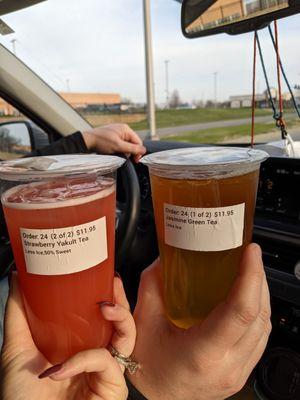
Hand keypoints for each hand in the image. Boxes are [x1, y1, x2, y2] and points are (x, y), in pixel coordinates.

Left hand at [0, 274, 135, 399]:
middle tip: (113, 283)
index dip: (108, 295)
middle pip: (122, 324)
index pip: (102, 317)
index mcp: (80, 346)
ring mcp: (106, 373)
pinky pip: (106, 362)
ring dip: (121, 318)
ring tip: (105, 307)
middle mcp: (97, 358)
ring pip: (128, 338)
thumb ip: (19, 313)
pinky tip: (62, 368)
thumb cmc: (21, 397)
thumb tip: (18, 279)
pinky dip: (85, 360)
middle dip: (122, 300)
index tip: (103, 276)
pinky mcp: (112, 388)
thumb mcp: (17, 348)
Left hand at [82, 124, 145, 161]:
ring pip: (127, 144)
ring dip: (124, 151)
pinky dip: (119, 149)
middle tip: (126, 159)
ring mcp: (117, 132)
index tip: (135, 160)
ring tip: (118, 154)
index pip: (138, 141)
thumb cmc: (101, 142)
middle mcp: (123, 129)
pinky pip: (120, 144)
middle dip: (130, 152)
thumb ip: (132, 149)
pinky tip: (114, 152)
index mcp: (126, 129)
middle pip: (133, 143)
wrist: (87, 140)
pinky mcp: (113, 136)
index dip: (138, 152)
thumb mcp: (118, 146)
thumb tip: (144, 150)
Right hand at [129, 244, 270, 399]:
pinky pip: (261, 338)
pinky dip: (258, 312)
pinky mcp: (242, 372)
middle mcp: (227, 365)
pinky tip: (247, 297)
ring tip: (249, 271)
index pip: (241, 310)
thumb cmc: (148, 367)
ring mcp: (238, 372)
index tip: (251, 252)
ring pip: (265, 326)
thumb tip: (167, 257)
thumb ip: (154, 283)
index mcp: (203, 353)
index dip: (251, 276)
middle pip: (259, 314)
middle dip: (257, 278)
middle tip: (249, 255)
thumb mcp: (143, 321)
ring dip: (260, 294)